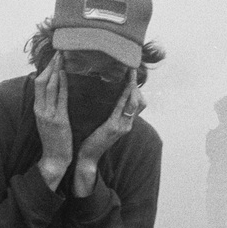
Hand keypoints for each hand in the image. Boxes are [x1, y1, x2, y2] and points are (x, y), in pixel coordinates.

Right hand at [33, 53, 72, 189]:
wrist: (54, 159)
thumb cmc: (54, 140)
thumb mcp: (48, 121)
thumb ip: (50, 106)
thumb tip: (55, 91)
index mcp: (37, 109)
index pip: (38, 84)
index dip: (45, 69)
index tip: (53, 57)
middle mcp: (40, 109)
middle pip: (41, 82)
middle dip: (49, 65)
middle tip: (58, 51)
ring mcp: (48, 114)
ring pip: (49, 87)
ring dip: (55, 70)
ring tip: (61, 57)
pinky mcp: (58, 120)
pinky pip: (60, 98)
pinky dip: (61, 84)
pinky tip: (65, 74)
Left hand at [72, 69, 145, 195]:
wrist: (86, 158)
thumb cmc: (91, 140)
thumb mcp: (102, 125)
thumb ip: (107, 113)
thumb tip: (103, 97)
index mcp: (124, 123)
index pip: (138, 103)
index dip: (137, 88)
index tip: (132, 73)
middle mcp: (127, 124)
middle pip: (140, 101)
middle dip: (137, 85)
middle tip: (132, 68)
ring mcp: (122, 126)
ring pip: (134, 103)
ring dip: (133, 86)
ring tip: (130, 71)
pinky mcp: (113, 127)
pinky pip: (122, 108)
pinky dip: (125, 96)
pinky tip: (126, 85)